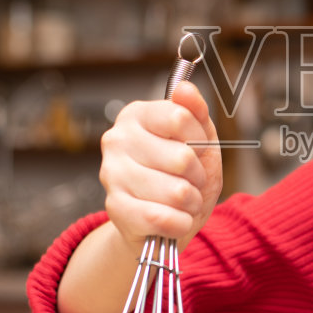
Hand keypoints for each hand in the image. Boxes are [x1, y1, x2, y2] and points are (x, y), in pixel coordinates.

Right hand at [98, 81, 222, 249]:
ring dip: (191, 203)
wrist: (162, 221)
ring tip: (182, 202)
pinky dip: (180, 223)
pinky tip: (174, 219)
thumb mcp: (199, 139)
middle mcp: (117, 140)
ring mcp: (111, 174)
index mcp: (136, 115)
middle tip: (190, 181)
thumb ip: (196, 111)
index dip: (201, 140)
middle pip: (182, 158)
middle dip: (197, 177)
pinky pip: (162, 218)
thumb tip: (185, 88)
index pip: (181, 117)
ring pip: (177, 192)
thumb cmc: (181, 176)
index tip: (198, 150)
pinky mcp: (114, 208)